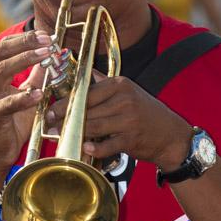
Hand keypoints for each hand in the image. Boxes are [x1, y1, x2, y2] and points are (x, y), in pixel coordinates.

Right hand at [0, 30, 51, 175]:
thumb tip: (48, 59)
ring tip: (46, 56)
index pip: (3, 46)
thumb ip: (32, 77)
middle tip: (47, 40)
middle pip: (1, 52)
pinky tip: (39, 93)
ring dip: (26, 60)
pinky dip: (24, 97)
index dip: (24, 38)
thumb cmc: (8, 124)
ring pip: (3, 70)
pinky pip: (8, 103)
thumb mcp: (23, 94)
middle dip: (26, 43)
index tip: (46, 35)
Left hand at [45, 71, 193, 169]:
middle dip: (65, 118)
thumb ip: (105, 83)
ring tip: (59, 135)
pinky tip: (85, 148)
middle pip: (86, 110)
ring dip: (74, 133)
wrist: (171, 135)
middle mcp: (124, 99)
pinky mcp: (131, 139)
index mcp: (120, 85)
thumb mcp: (129, 92)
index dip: (65, 101)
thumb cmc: (146, 113)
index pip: (86, 92)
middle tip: (49, 123)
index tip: (51, 108)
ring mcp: (128, 120)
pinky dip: (95, 148)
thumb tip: (84, 72)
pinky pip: (106, 144)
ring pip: (93, 126)